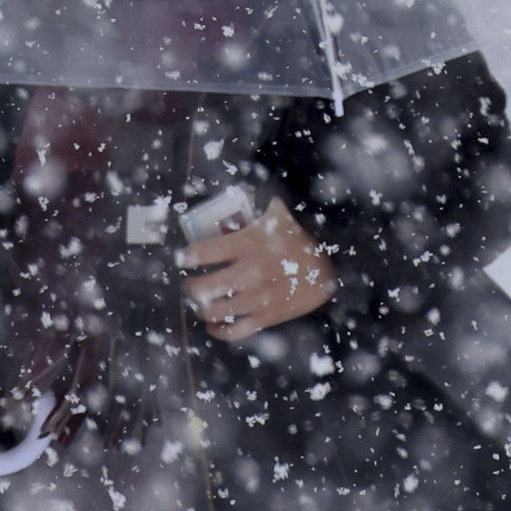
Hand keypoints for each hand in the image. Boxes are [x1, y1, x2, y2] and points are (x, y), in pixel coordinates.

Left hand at [180, 202, 335, 340]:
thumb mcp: (277, 213)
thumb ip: (256, 201)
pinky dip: (219, 331)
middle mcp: (250, 272)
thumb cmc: (298, 238)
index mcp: (248, 244)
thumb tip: (244, 180)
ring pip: (215, 311)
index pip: (201, 253)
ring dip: (201, 309)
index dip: (185, 258)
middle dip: (189, 288)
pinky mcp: (268, 316)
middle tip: (188, 285)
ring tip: (198, 304)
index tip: (181, 260)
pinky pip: (235, 330)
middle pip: (202, 288)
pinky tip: (212, 325)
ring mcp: (258, 297)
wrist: (329, 267)